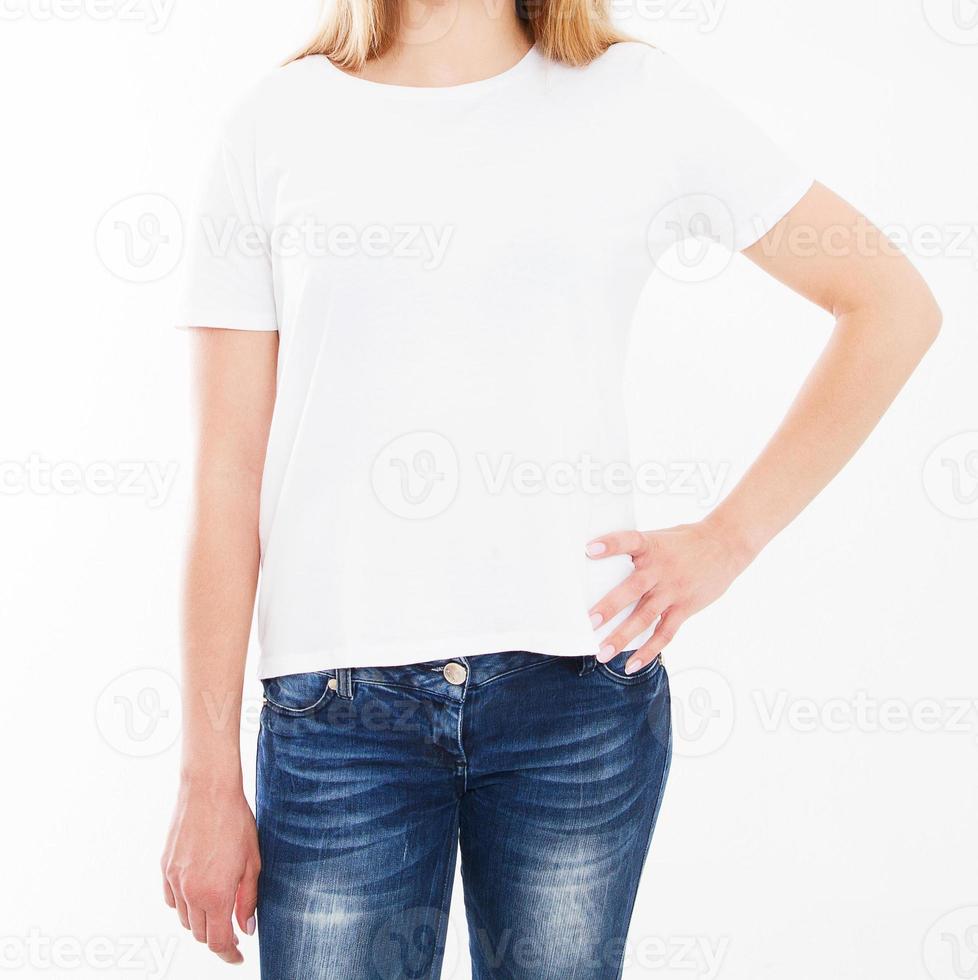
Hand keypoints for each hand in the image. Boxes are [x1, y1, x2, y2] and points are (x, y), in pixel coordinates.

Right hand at [161, 783, 260, 964]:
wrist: (208, 791)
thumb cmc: (235, 822)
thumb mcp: (252, 862)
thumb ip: (248, 899)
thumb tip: (245, 928)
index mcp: (215, 895)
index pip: (218, 941)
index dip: (229, 954)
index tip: (238, 956)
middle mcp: (190, 893)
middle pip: (200, 934)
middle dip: (217, 936)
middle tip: (233, 929)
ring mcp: (174, 881)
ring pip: (184, 919)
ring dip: (201, 921)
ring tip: (218, 907)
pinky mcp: (165, 868)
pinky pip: (172, 900)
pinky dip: (184, 905)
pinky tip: (198, 893)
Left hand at [586, 518, 754, 674]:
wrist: (724, 547)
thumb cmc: (684, 543)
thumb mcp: (659, 539)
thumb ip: (636, 552)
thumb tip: (598, 562)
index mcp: (652, 547)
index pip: (629, 541)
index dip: (610, 544)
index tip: (589, 549)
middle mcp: (661, 570)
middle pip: (633, 589)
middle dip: (610, 607)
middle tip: (589, 622)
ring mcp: (673, 591)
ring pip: (645, 617)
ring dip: (623, 637)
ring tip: (603, 654)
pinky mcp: (684, 608)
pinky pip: (665, 634)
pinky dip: (648, 651)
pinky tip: (631, 665)